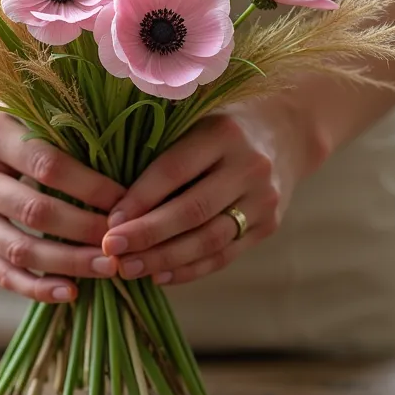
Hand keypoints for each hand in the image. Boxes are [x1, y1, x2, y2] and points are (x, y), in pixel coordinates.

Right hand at [0, 105, 125, 302]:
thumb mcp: (17, 104)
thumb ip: (57, 128)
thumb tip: (120, 161)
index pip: (48, 167)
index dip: (91, 188)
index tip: (125, 201)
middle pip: (36, 212)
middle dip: (86, 231)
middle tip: (124, 241)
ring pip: (20, 249)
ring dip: (69, 263)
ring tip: (108, 268)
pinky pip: (0, 270)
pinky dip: (36, 287)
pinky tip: (70, 293)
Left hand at [100, 104, 322, 285]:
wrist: (286, 132)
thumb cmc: (219, 126)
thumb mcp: (195, 119)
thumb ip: (160, 148)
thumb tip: (110, 197)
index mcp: (223, 133)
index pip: (174, 170)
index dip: (139, 198)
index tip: (109, 221)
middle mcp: (249, 166)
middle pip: (192, 210)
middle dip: (147, 235)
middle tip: (111, 250)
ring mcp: (263, 199)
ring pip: (209, 240)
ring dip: (164, 258)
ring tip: (128, 268)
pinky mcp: (269, 225)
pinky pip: (224, 255)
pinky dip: (189, 269)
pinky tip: (158, 275)